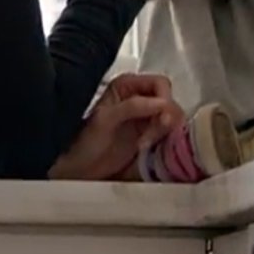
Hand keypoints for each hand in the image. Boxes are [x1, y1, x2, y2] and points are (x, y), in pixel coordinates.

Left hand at [48, 73, 184, 180]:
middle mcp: (139, 97)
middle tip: (150, 137)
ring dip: (164, 132)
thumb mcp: (106, 119)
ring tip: (145, 144)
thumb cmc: (86, 142)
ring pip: (172, 118)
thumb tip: (161, 103)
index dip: (164, 100)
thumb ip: (133, 106)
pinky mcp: (150, 135)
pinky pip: (169, 133)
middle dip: (165, 119)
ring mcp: (146, 117)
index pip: (160, 84)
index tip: (160, 120)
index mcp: (127, 85)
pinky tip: (150, 149)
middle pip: (169, 101)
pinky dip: (165, 141)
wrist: (82, 169)